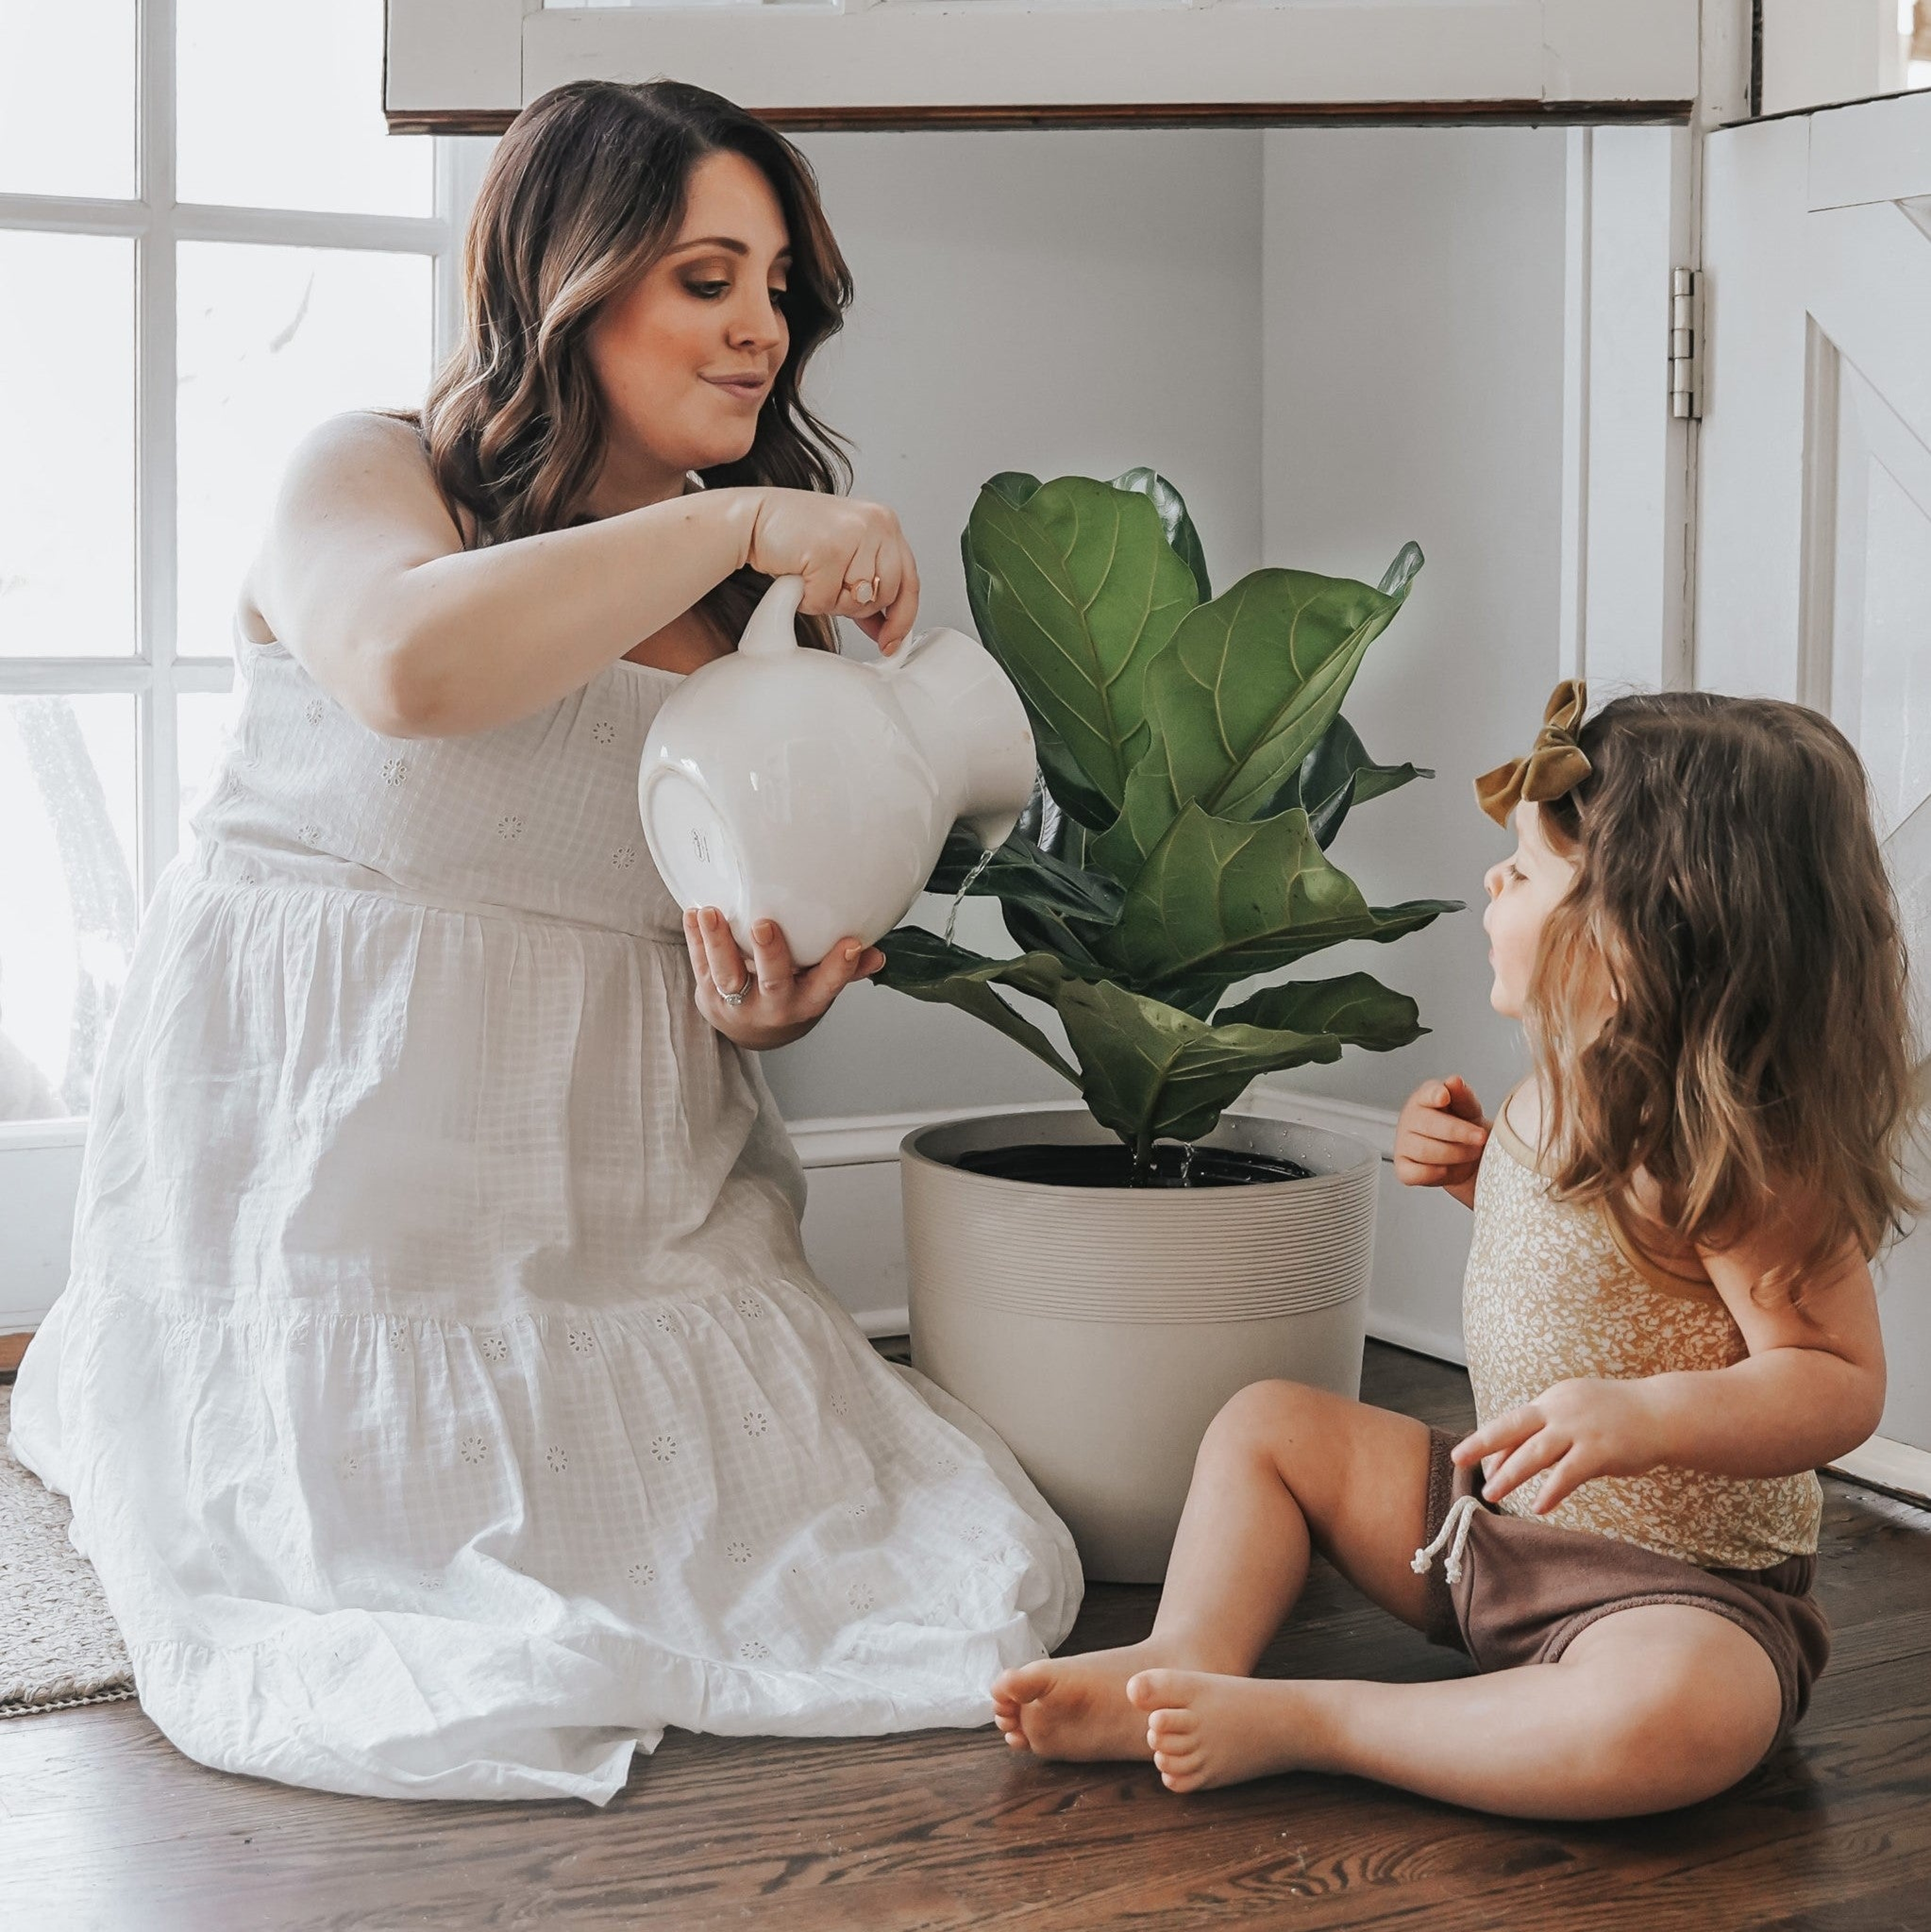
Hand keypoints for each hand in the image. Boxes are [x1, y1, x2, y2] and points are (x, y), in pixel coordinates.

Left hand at [683, 906, 883, 1048]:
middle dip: (770, 955)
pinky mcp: (708, 994)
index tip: (851, 944)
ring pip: (727, 976)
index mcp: (805, 1003)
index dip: (840, 969)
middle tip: (764, 924)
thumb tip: (876, 953)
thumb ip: (844, 970)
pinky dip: (695, 939)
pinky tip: (694, 914)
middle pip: (773, 984)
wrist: (750, 1030)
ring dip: (718, 944)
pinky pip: (700, 965)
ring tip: (711, 913)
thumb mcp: (819, 988)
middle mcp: (772, 1007)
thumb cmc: (792, 995)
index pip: (826, 988)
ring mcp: (736, 1003)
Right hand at [741, 489, 920, 652]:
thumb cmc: (794, 538)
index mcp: (885, 523)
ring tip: (811, 574)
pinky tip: (799, 574)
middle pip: (886, 597)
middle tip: (828, 585)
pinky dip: (808, 598)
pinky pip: (827, 601)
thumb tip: (888, 629)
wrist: (752, 520)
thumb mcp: (846, 558)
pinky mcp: (831, 550)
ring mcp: (856, 534)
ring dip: (829, 601)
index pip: (910, 581)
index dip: (901, 618)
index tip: (891, 642)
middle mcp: (878, 524)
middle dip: (856, 606)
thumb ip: (871, 586)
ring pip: (858, 602)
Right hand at [1393, 1075, 1488, 1198]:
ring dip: (1454, 1154)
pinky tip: (1447, 1169)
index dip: (1434, 1094)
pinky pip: (1414, 1173)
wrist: (1467, 1156)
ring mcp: (1404, 1144)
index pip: (1426, 1093)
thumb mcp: (1469, 1110)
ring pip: (1425, 1151)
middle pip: (1429, 1124)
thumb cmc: (1465, 1128)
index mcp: (1424, 1099)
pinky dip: (1433, 1174)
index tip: (1444, 1097)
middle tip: (1481, 1138)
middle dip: (1459, 1132)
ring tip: (1473, 1153)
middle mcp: (1410, 1119)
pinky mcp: (1404, 1168)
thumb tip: (1454, 1081)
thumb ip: (1463, 1096)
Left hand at [1452, 1378, 1667, 1514]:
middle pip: (1512, 1426)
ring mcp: (1580, 1429)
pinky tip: (1539, 1506)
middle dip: (1482, 1443)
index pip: (1514, 1422)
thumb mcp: (1576, 1412)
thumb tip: (1516, 1454)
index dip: (1493, 1444)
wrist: (1662, 1413)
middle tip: (1457, 1459)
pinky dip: (1552, 1490)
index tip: (1478, 1463)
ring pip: (1535, 1453)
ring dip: (1510, 1474)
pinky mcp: (1601, 1450)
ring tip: (1491, 1492)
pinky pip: (1569, 1474)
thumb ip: (1549, 1430)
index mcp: (1552, 1399)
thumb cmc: (1615, 1417)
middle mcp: (1561, 1410)